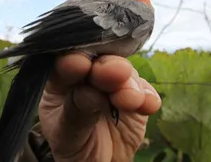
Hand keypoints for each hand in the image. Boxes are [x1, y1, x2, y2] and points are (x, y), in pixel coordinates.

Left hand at [38, 53, 161, 161]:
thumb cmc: (74, 149)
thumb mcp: (67, 134)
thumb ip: (76, 111)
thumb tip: (89, 90)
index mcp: (62, 82)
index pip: (66, 64)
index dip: (74, 60)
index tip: (79, 64)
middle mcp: (90, 77)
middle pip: (100, 62)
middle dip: (108, 66)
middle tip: (116, 71)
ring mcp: (115, 85)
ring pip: (126, 73)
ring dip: (130, 83)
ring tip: (130, 99)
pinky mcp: (138, 97)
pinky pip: (146, 92)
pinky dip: (148, 97)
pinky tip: (147, 106)